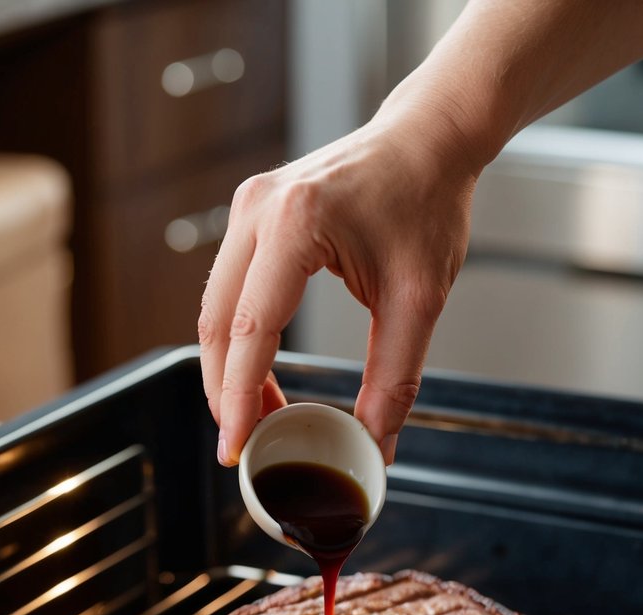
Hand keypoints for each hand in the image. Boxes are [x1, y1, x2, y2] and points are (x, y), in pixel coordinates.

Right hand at [199, 103, 479, 465]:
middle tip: (243, 444)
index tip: (237, 446)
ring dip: (228, 371)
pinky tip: (260, 377)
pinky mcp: (251, 215)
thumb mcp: (420, 300)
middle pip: (217, 325)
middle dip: (224, 393)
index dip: (239, 399)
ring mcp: (248, 208)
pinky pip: (228, 291)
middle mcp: (258, 211)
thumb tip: (374, 445)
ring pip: (215, 311)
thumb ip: (395, 378)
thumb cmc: (428, 203)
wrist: (427, 140)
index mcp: (296, 226)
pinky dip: (237, 340)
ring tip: (257, 418)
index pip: (252, 332)